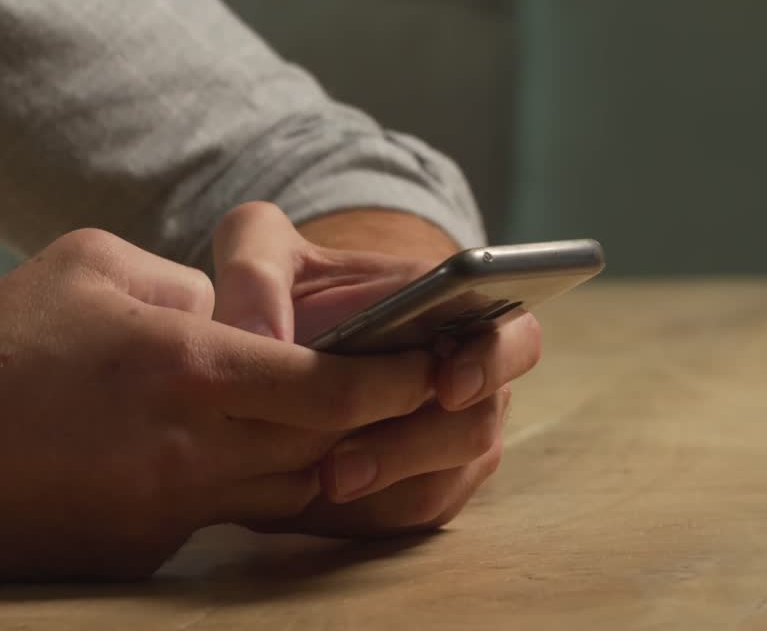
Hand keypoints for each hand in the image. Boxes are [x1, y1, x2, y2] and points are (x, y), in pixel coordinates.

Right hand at [0, 229, 442, 579]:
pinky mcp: (141, 553)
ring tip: (351, 432)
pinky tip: (231, 460)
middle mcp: (191, 450)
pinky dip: (245, 489)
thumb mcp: (92, 265)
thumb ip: (183, 286)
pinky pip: (221, 519)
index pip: (329, 385)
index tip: (436, 366)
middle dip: (387, 426)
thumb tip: (235, 316)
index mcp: (187, 367)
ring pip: (285, 495)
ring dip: (323, 463)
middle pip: (326, 448)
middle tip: (429, 402)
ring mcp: (168, 512)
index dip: (395, 379)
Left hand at [211, 203, 541, 536]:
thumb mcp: (261, 250)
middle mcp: (468, 381)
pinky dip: (363, 516)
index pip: (512, 335)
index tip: (446, 385)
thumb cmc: (287, 286)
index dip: (491, 363)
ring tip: (322, 485)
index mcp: (457, 309)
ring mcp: (446, 441)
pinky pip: (406, 516)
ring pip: (441, 484)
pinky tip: (311, 504)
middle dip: (411, 450)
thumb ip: (254, 272)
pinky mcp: (417, 487)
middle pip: (475, 428)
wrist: (276, 341)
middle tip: (342, 466)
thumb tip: (256, 337)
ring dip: (384, 491)